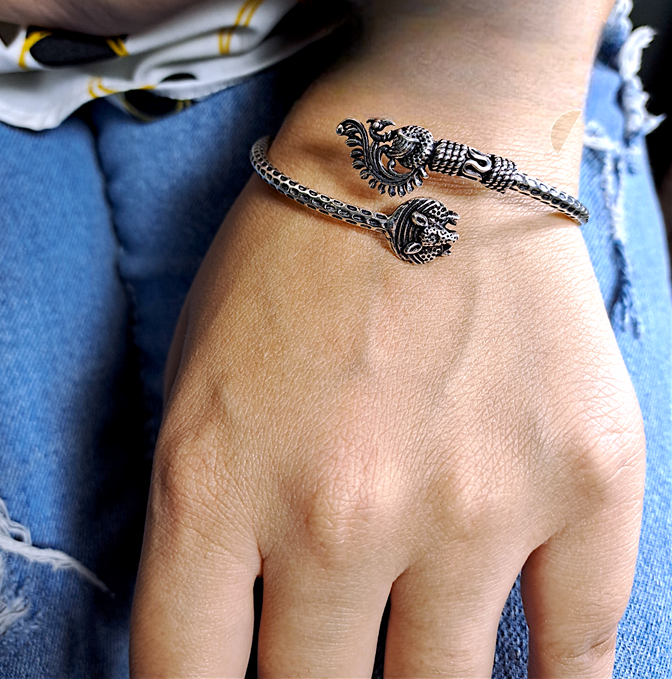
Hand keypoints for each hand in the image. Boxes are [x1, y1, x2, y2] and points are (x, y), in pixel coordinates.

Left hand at [130, 167, 643, 676]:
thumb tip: (238, 636)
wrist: (423, 153)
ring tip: (407, 659)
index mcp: (216, 481)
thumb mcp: (197, 379)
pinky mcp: (583, 479)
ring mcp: (474, 503)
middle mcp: (341, 513)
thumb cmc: (295, 257)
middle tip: (329, 662)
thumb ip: (203, 520)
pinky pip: (577, 653)